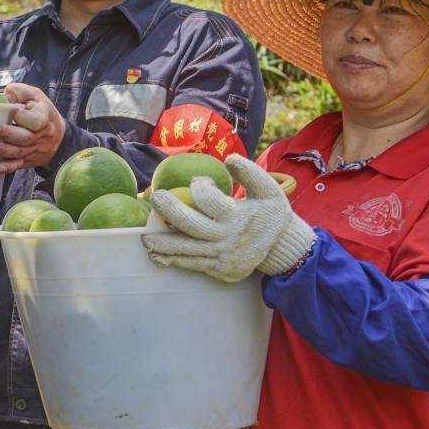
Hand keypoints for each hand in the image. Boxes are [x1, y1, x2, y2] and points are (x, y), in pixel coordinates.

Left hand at [0, 83, 64, 173]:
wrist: (56, 132)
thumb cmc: (38, 108)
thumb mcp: (33, 95)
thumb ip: (18, 93)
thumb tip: (3, 98)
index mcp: (44, 116)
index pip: (37, 121)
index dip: (24, 117)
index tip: (12, 111)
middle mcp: (43, 135)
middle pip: (26, 138)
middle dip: (7, 134)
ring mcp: (37, 149)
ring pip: (20, 152)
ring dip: (4, 150)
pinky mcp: (30, 159)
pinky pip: (20, 165)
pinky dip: (9, 167)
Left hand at [141, 154, 315, 282]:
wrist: (283, 248)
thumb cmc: (270, 213)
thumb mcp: (270, 190)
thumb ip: (251, 173)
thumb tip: (229, 159)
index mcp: (237, 216)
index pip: (208, 199)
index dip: (198, 187)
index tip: (197, 182)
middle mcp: (227, 238)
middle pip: (190, 226)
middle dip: (169, 211)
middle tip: (154, 199)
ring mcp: (221, 256)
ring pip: (186, 249)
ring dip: (163, 243)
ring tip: (145, 237)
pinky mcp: (219, 270)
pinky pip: (192, 264)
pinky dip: (173, 261)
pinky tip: (157, 256)